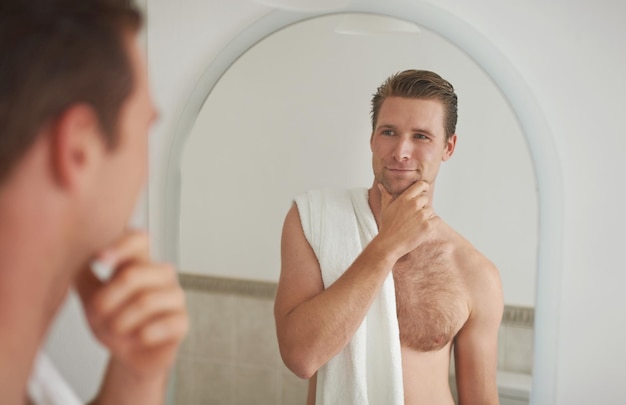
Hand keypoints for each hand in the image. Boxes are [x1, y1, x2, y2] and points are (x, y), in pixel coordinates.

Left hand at [75, 230, 188, 380]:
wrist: (128, 355)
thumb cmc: (113, 320)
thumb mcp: (91, 295)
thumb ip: (83, 271)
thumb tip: (72, 247)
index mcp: (140, 262)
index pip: (138, 239)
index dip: (120, 246)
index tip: (100, 260)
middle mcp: (162, 274)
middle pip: (134, 274)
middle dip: (108, 298)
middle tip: (97, 312)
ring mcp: (175, 296)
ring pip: (146, 301)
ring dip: (121, 321)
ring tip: (115, 329)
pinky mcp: (182, 321)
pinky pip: (164, 325)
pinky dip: (142, 335)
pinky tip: (138, 338)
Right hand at [376, 181, 439, 257]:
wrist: (389, 244)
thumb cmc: (387, 227)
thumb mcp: (385, 208)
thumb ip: (386, 195)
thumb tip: (380, 185)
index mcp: (404, 198)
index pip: (421, 185)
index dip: (424, 187)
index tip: (424, 191)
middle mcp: (414, 204)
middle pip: (426, 199)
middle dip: (422, 207)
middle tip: (413, 217)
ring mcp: (421, 215)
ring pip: (431, 210)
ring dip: (426, 216)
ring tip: (415, 225)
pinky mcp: (427, 226)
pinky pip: (436, 220)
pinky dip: (432, 224)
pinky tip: (422, 229)